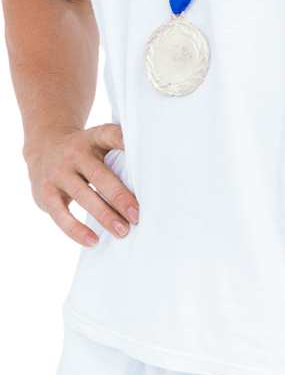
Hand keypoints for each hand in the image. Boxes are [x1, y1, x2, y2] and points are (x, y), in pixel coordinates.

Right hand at [22, 122, 139, 247]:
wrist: (44, 147)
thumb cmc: (84, 150)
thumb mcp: (97, 141)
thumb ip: (118, 151)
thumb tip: (150, 176)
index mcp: (92, 139)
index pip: (107, 134)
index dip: (120, 138)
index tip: (133, 146)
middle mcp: (74, 154)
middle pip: (99, 175)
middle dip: (119, 196)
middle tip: (138, 215)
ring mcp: (58, 173)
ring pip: (83, 195)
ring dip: (104, 215)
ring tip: (123, 231)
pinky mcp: (46, 193)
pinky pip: (60, 214)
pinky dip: (76, 230)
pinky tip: (93, 241)